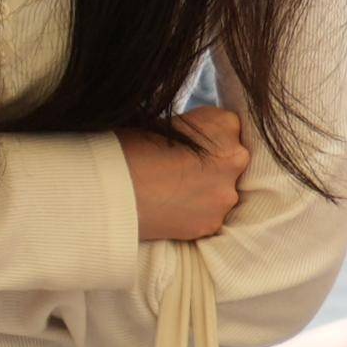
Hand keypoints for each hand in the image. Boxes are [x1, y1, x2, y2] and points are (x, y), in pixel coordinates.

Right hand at [127, 106, 251, 246]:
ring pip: (221, 190)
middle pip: (230, 159)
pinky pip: (209, 215)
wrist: (111, 187)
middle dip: (210, 163)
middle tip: (177, 167)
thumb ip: (192, 131)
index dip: (204, 134)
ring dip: (203, 190)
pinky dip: (193, 212)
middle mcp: (236, 159)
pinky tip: (169, 207)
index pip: (226, 127)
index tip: (185, 142)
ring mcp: (226, 194)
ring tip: (170, 191)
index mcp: (224, 125)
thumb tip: (195, 140)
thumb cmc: (128, 147)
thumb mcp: (164, 124)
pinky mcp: (213, 223)